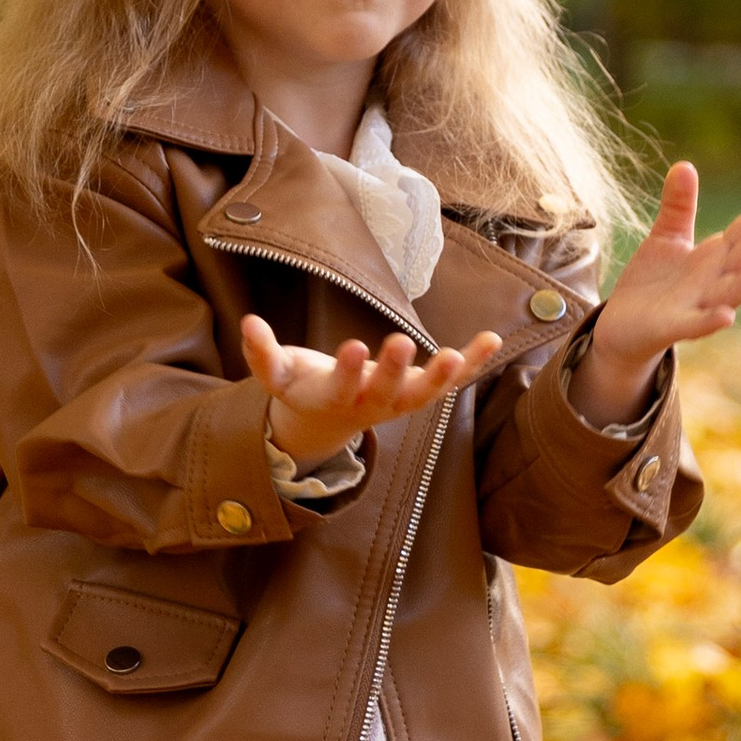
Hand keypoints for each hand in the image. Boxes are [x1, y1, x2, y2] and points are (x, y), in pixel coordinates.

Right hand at [241, 311, 504, 468]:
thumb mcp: (278, 374)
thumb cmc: (304, 386)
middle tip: (402, 343)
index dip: (347, 372)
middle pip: (386, 395)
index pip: (340, 389)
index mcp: (333, 399)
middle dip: (394, 371)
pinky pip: (451, 380)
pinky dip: (473, 363)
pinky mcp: (420, 390)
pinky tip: (492, 339)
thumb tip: (248, 322)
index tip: (354, 346)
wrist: (330, 418)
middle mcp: (370, 406)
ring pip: (424, 395)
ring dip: (444, 377)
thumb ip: (262, 354)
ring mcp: (399, 401)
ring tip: (457, 354)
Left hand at [573, 160, 740, 424]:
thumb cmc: (651, 285)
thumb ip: (679, 207)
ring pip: (736, 291)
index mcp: (716, 258)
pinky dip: (711, 322)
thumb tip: (685, 165)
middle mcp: (715, 281)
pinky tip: (727, 315)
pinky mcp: (673, 328)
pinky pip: (696, 326)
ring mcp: (698, 306)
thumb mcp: (665, 239)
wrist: (621, 328)